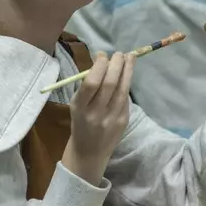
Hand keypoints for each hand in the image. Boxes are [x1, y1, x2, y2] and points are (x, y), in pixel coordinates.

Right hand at [62, 51, 134, 185]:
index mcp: (80, 108)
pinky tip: (126, 75)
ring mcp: (112, 118)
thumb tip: (101, 61)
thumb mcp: (76, 105)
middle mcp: (96, 113)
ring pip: (122, 89)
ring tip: (129, 57)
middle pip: (110, 84)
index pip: (91, 83)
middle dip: (116, 65)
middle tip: (118, 53)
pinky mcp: (124, 120)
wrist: (90, 152)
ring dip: (127, 70)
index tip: (102, 54)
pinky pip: (125, 98)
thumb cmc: (80, 123)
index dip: (99, 66)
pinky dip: (126, 84)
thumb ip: (87, 86)